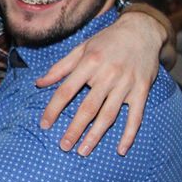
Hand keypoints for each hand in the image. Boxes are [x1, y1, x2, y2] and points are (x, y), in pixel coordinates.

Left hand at [36, 11, 166, 155]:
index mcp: (90, 63)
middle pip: (88, 107)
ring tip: (83, 151)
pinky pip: (135, 116)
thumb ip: (61, 67)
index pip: (66, 90)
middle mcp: (108, 75)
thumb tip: (39, 83)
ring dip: (95, 135)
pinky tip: (120, 150)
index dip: (53, 109)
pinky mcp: (141, 90)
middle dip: (74, 129)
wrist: (142, 30)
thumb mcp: (82, 48)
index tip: (44, 125)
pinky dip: (129, 134)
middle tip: (64, 146)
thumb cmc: (108, 40)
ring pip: (109, 115)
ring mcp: (126, 84)